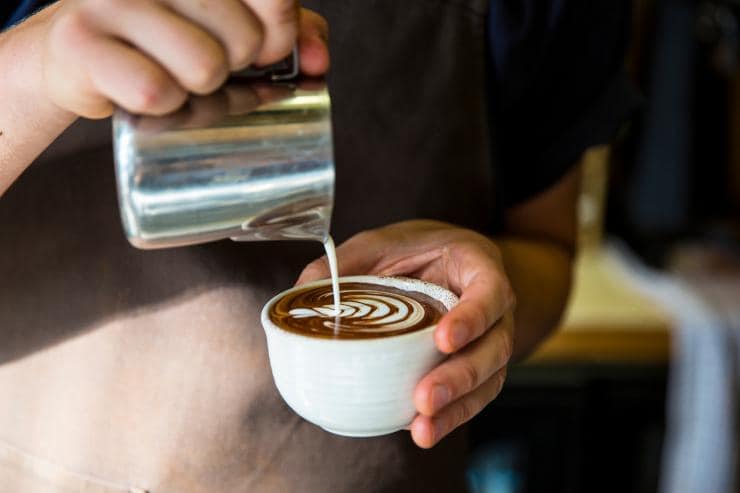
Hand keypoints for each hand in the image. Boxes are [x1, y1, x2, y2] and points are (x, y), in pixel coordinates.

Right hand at [40, 0, 328, 117]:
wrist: (78, 55)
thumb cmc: (164, 42)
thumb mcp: (229, 28)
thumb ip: (286, 33)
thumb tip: (318, 64)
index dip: (281, 32)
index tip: (265, 51)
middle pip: (244, 41)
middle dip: (232, 69)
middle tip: (201, 66)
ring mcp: (113, 2)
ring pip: (204, 68)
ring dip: (196, 93)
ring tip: (173, 80)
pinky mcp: (83, 44)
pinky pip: (157, 92)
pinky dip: (162, 108)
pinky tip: (146, 96)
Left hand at [297, 220, 515, 447]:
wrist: (443, 260)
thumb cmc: (417, 250)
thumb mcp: (384, 242)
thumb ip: (347, 261)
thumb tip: (302, 288)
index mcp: (479, 268)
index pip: (490, 292)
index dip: (473, 317)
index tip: (443, 339)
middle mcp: (494, 310)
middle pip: (493, 348)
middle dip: (461, 377)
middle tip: (425, 398)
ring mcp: (489, 342)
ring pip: (487, 380)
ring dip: (456, 408)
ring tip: (422, 428)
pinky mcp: (476, 369)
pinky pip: (472, 397)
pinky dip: (449, 417)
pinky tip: (421, 430)